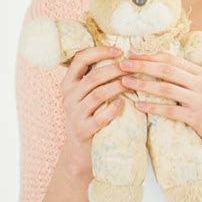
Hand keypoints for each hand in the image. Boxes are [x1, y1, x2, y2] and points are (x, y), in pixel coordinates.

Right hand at [60, 44, 131, 176]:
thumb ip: (96, 76)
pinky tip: (124, 103)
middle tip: (133, 67)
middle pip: (94, 76)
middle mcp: (68, 96)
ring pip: (98, 94)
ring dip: (118, 86)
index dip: (100, 51)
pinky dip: (114, 108)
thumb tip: (122, 54)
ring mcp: (74, 114)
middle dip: (117, 69)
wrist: (79, 151)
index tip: (119, 50)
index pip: (80, 58)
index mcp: (68, 83)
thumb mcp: (86, 94)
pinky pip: (100, 117)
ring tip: (133, 82)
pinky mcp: (82, 130)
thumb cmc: (89, 115)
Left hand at [119, 50, 201, 161]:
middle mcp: (201, 83)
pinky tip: (138, 105)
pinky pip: (170, 110)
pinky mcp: (198, 117)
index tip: (131, 54)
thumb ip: (188, 82)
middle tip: (122, 64)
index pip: (171, 58)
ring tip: (124, 82)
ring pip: (165, 87)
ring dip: (142, 83)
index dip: (149, 55)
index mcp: (201, 73)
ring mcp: (200, 99)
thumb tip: (161, 73)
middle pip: (166, 68)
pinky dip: (152, 107)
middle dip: (141, 65)